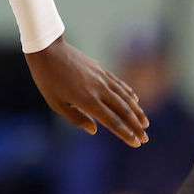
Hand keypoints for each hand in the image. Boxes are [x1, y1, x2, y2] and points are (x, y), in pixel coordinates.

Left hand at [24, 36, 149, 146]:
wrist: (48, 50)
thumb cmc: (48, 79)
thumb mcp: (56, 103)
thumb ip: (76, 118)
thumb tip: (94, 130)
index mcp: (88, 101)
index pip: (112, 121)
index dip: (125, 133)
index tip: (136, 143)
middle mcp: (99, 90)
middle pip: (124, 111)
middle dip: (136, 126)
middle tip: (145, 138)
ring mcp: (102, 78)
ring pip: (125, 97)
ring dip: (137, 111)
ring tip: (145, 123)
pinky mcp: (101, 69)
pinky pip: (119, 84)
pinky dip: (129, 93)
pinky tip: (135, 100)